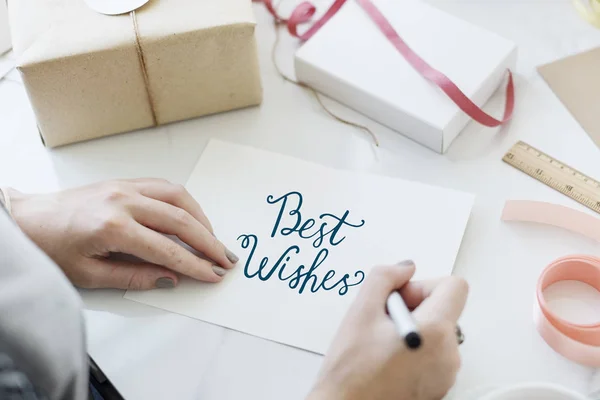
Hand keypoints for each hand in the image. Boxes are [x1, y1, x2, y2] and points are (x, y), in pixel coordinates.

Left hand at [6, 179, 238, 289]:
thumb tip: (169, 278)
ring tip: (213, 239)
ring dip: (201, 218)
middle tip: (225, 259)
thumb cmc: (51, 247)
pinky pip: (164, 187)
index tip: (212, 275)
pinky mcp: (124, 181)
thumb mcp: (89, 274)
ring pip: (178, 197)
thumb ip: (133, 277)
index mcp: (113, 227)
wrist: (27, 219)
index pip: (167, 250)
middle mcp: (123, 201)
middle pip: (180, 220)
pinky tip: (192, 217)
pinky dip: (184, 202)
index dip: (194, 265)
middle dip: (208, 242)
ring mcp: (125, 187)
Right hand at [308, 262, 467, 399]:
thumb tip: (404, 269)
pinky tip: (388, 359)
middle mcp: (448, 355)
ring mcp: (446, 374)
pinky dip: (416, 349)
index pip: (455, 286)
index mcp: (435, 332)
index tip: (401, 298)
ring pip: (438, 332)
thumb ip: (384, 277)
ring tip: (383, 343)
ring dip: (414, 328)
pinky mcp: (438, 387)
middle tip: (383, 321)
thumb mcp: (360, 311)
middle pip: (444, 309)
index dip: (424, 285)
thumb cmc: (350, 371)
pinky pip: (435, 354)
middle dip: (415, 307)